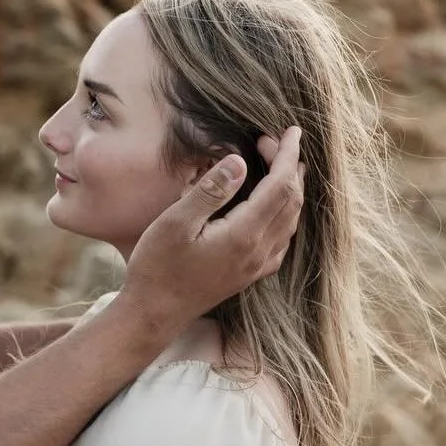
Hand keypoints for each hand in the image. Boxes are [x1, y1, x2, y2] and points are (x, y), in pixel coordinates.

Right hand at [120, 125, 304, 333]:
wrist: (154, 313)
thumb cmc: (157, 267)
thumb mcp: (175, 222)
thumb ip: (210, 191)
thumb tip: (239, 161)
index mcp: (243, 235)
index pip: (280, 187)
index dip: (287, 155)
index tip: (290, 131)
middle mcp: (259, 251)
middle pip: (290, 201)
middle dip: (288, 166)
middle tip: (269, 143)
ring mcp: (257, 265)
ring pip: (290, 220)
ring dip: (290, 189)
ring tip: (281, 166)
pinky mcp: (250, 274)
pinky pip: (283, 239)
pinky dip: (286, 214)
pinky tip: (275, 208)